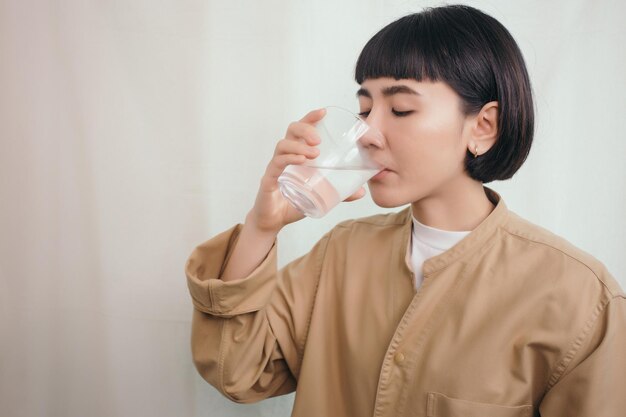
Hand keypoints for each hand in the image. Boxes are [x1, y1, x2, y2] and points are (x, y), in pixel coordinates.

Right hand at [247, 108, 366, 232]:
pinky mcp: (268, 180)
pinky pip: (277, 164)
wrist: (273, 222)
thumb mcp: (320, 196)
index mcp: (296, 155)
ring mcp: (275, 167)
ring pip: (283, 145)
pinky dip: (289, 159)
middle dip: (306, 128)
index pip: (301, 130)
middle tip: (319, 139)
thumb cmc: (294, 203)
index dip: (310, 118)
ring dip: (299, 145)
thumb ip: (340, 193)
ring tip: (315, 153)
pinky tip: (301, 161)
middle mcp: (284, 156)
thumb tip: (362, 192)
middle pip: (291, 131)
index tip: (323, 112)